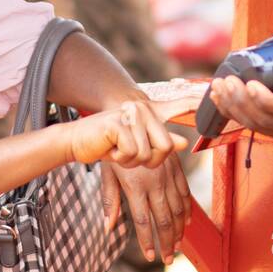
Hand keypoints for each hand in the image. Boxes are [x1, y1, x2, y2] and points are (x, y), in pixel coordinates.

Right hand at [66, 98, 191, 166]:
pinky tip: (108, 148)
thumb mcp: (135, 147)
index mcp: (150, 114)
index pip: (176, 120)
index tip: (197, 110)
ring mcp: (131, 115)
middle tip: (128, 156)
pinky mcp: (118, 123)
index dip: (185, 119)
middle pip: (166, 147)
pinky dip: (119, 158)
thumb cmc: (105, 145)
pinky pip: (131, 152)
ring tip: (116, 151)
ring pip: (148, 154)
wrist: (75, 140)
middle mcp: (143, 110)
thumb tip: (184, 143)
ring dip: (130, 161)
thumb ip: (159, 144)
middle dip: (148, 161)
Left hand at [103, 155, 191, 264]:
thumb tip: (109, 226)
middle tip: (167, 258)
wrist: (130, 119)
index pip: (144, 221)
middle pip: (164, 220)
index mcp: (136, 186)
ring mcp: (167, 175)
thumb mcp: (107, 173)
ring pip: (178, 209)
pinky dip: (187, 209)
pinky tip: (186, 222)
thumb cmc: (114, 149)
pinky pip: (185, 192)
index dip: (148, 241)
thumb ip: (110, 200)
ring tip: (178, 246)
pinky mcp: (175, 167)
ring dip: (179, 230)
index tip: (151, 256)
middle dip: (167, 242)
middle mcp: (154, 182)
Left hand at [207, 24, 272, 144]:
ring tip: (220, 86)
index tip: (249, 84)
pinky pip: (253, 128)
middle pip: (269, 121)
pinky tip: (220, 99)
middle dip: (243, 102)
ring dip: (234, 108)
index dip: (266, 100)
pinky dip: (233, 114)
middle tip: (228, 81)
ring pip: (258, 127)